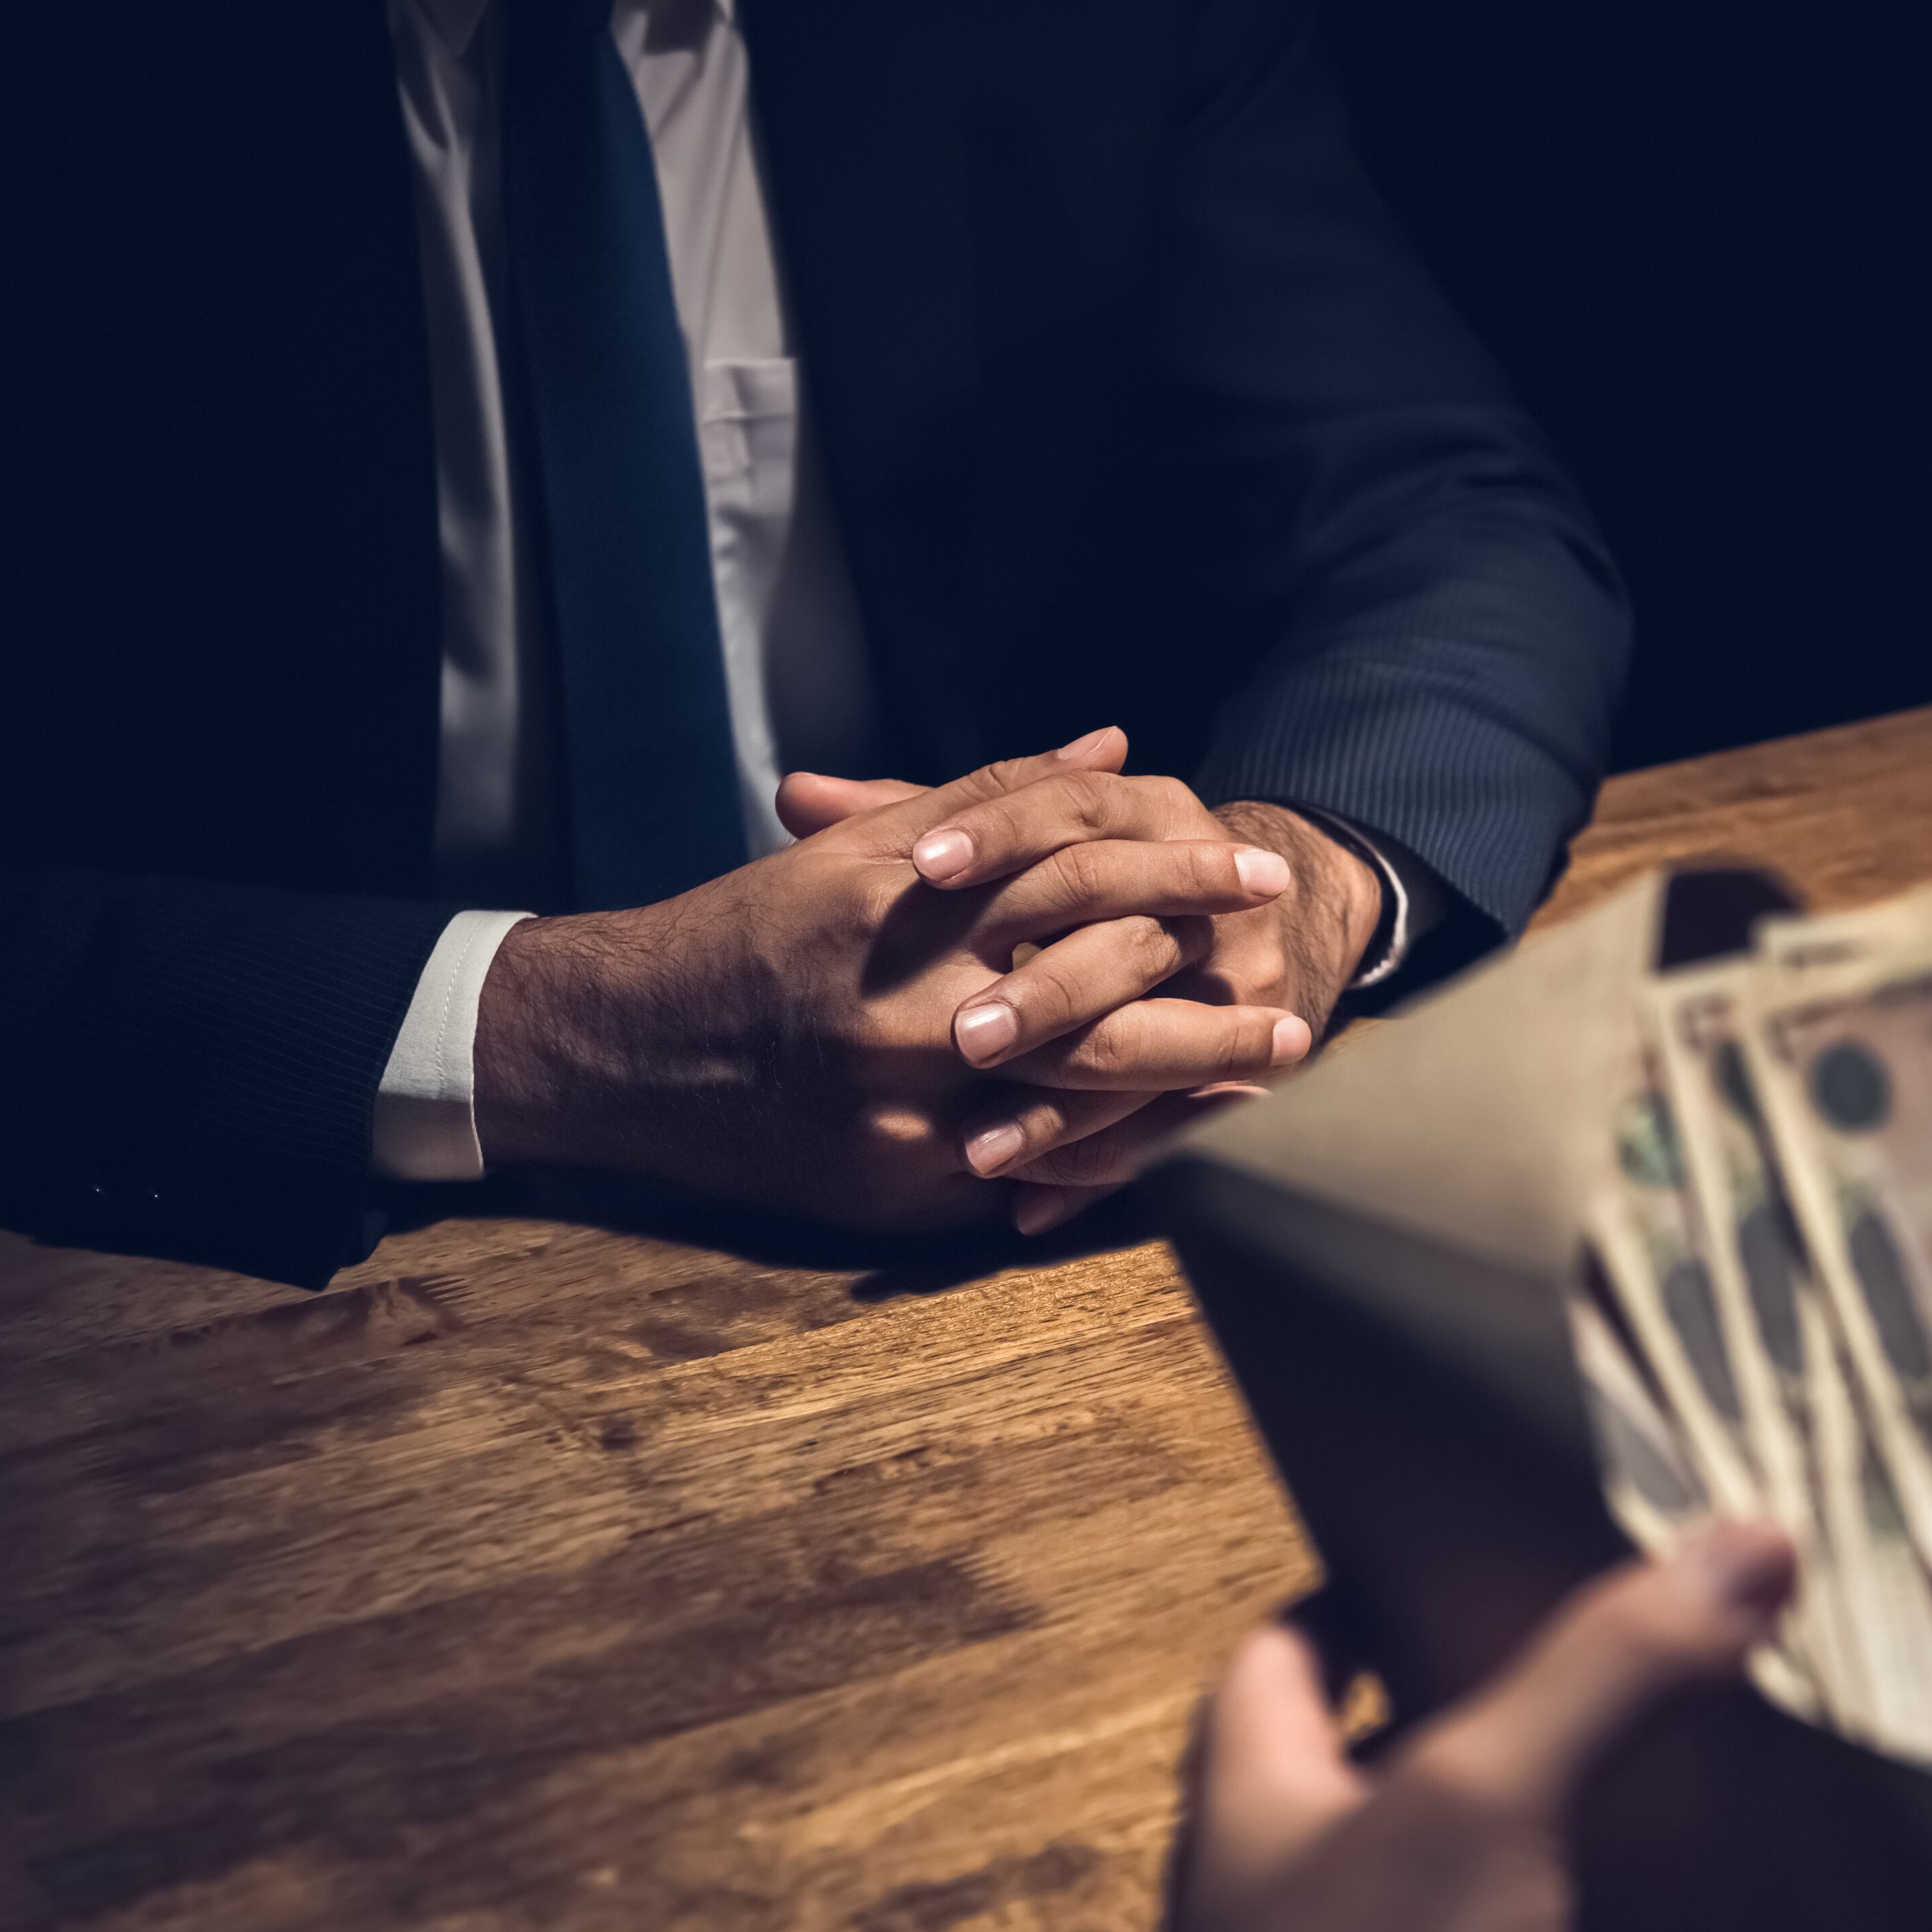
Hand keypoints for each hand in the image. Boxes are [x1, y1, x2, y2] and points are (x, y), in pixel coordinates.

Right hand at [471, 731, 1311, 1228]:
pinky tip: (1167, 1156)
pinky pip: (1021, 1176)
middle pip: (1105, 1006)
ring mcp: (909, 1108)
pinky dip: (1098, 1164)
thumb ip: (1001, 795)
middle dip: (1210, 1014)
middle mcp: (920, 1006)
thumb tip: (1119, 745)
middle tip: (1296, 1015)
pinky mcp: (897, 1186)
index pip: (1085, 876)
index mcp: (917, 903)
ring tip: (1260, 1090)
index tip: (1261, 875)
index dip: (1185, 875)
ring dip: (1184, 1099)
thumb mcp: (873, 845)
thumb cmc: (760, 929)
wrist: (635, 1045)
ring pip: (1081, 1104)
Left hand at [1105, 1522, 1796, 1931]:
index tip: (1484, 1547)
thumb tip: (1748, 1534)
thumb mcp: (1480, 1805)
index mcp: (1266, 1805)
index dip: (1369, 1589)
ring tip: (1725, 1839)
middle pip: (1409, 1801)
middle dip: (1527, 1749)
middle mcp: (1301, 1923)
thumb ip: (1607, 1674)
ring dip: (1597, 1914)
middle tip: (1662, 1683)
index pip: (1290, 1657)